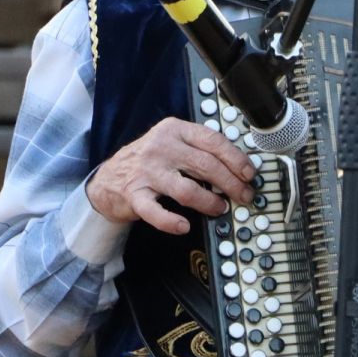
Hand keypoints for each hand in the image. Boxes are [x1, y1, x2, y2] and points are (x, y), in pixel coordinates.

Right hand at [85, 117, 254, 234]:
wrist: (108, 178)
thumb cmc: (147, 161)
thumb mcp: (171, 142)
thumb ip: (198, 149)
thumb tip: (236, 168)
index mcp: (174, 130)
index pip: (212, 141)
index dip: (236, 159)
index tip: (249, 173)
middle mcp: (160, 147)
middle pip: (205, 165)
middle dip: (231, 184)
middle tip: (244, 196)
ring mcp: (147, 171)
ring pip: (187, 190)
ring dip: (210, 202)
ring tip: (220, 208)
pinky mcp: (134, 195)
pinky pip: (156, 212)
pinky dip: (171, 222)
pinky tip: (183, 226)